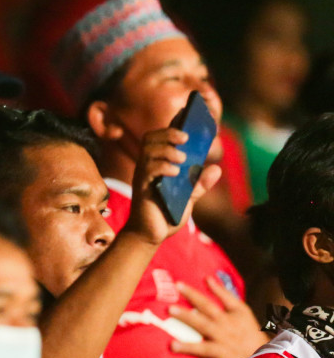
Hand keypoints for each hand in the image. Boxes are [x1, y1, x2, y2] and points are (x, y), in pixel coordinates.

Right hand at [121, 126, 219, 245]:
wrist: (152, 235)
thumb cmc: (167, 214)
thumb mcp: (189, 198)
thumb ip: (200, 184)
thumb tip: (216, 168)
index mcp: (157, 164)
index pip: (159, 138)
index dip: (171, 128)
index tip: (186, 122)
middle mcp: (147, 166)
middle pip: (150, 138)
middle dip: (168, 133)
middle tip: (185, 137)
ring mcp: (142, 176)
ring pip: (148, 150)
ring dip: (167, 150)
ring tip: (183, 158)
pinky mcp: (141, 187)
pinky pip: (148, 169)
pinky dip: (162, 166)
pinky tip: (175, 172)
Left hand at [169, 277, 268, 357]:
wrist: (267, 355)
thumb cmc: (248, 330)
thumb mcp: (240, 310)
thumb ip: (223, 294)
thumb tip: (208, 277)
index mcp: (225, 319)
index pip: (207, 304)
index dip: (193, 294)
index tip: (177, 284)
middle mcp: (223, 334)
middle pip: (203, 324)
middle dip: (187, 317)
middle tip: (170, 309)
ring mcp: (224, 351)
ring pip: (205, 349)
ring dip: (189, 347)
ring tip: (172, 345)